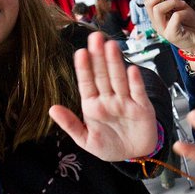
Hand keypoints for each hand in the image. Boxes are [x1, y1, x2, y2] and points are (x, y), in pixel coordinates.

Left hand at [49, 31, 156, 161]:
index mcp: (93, 105)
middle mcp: (109, 99)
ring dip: (115, 63)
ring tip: (110, 46)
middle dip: (99, 57)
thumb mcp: (85, 140)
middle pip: (103, 75)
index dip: (84, 68)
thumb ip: (70, 124)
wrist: (134, 155)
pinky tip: (131, 70)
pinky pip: (138, 93)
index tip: (79, 53)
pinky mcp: (142, 108)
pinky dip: (135, 82)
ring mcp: (126, 101)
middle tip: (95, 38)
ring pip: (119, 79)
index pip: (86, 83)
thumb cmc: (109, 145)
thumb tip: (52, 109)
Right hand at [143, 0, 194, 54]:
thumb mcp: (180, 6)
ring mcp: (162, 29)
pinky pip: (173, 17)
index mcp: (156, 16)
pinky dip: (181, 11)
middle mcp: (156, 23)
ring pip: (157, 9)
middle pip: (148, 3)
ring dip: (171, 1)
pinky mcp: (171, 35)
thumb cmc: (190, 25)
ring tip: (182, 3)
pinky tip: (186, 12)